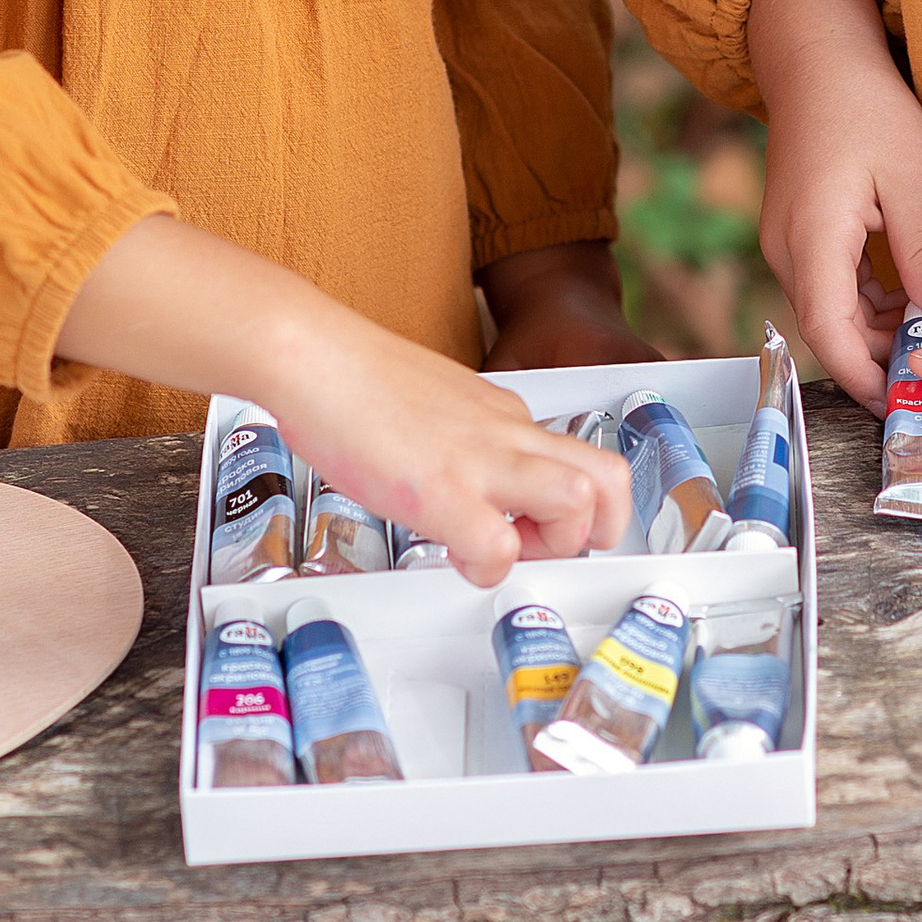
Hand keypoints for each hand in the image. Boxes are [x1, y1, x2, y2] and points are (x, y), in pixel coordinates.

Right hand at [54, 215, 629, 583]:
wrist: (311, 353)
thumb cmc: (350, 379)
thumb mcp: (431, 404)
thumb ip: (457, 437)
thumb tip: (448, 473)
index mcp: (505, 415)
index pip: (576, 460)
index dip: (567, 505)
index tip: (528, 525)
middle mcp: (508, 432)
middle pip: (610, 477)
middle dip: (598, 529)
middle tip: (544, 545)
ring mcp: (480, 460)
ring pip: (578, 505)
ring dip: (555, 546)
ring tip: (504, 550)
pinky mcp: (442, 490)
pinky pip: (497, 549)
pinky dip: (487, 567)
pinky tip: (453, 556)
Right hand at [746, 0, 921, 407]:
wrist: (816, 56)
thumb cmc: (866, 105)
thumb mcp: (913, 177)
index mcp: (813, 237)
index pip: (830, 333)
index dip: (865, 378)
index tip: (907, 405)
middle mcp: (788, 248)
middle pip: (830, 330)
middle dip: (883, 361)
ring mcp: (787, 241)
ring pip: (832, 311)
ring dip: (880, 331)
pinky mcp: (798, 233)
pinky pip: (832, 287)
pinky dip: (870, 305)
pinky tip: (916, 299)